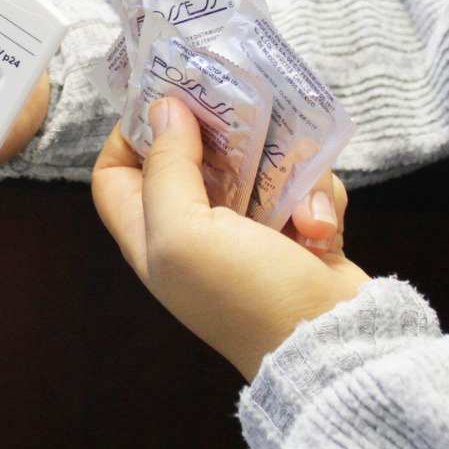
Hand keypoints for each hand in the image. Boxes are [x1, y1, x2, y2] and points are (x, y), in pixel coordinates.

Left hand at [92, 97, 369, 379]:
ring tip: (297, 208)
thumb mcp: (184, 232)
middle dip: (225, 136)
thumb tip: (162, 111)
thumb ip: (164, 167)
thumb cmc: (248, 298)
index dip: (132, 134)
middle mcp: (193, 231)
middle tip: (247, 119)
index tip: (168, 103)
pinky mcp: (294, 228)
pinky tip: (318, 230)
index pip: (115, 171)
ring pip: (258, 163)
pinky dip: (316, 200)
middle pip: (192, 155)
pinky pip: (302, 185)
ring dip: (286, 175)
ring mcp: (246, 230)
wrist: (333, 345)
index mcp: (151, 235)